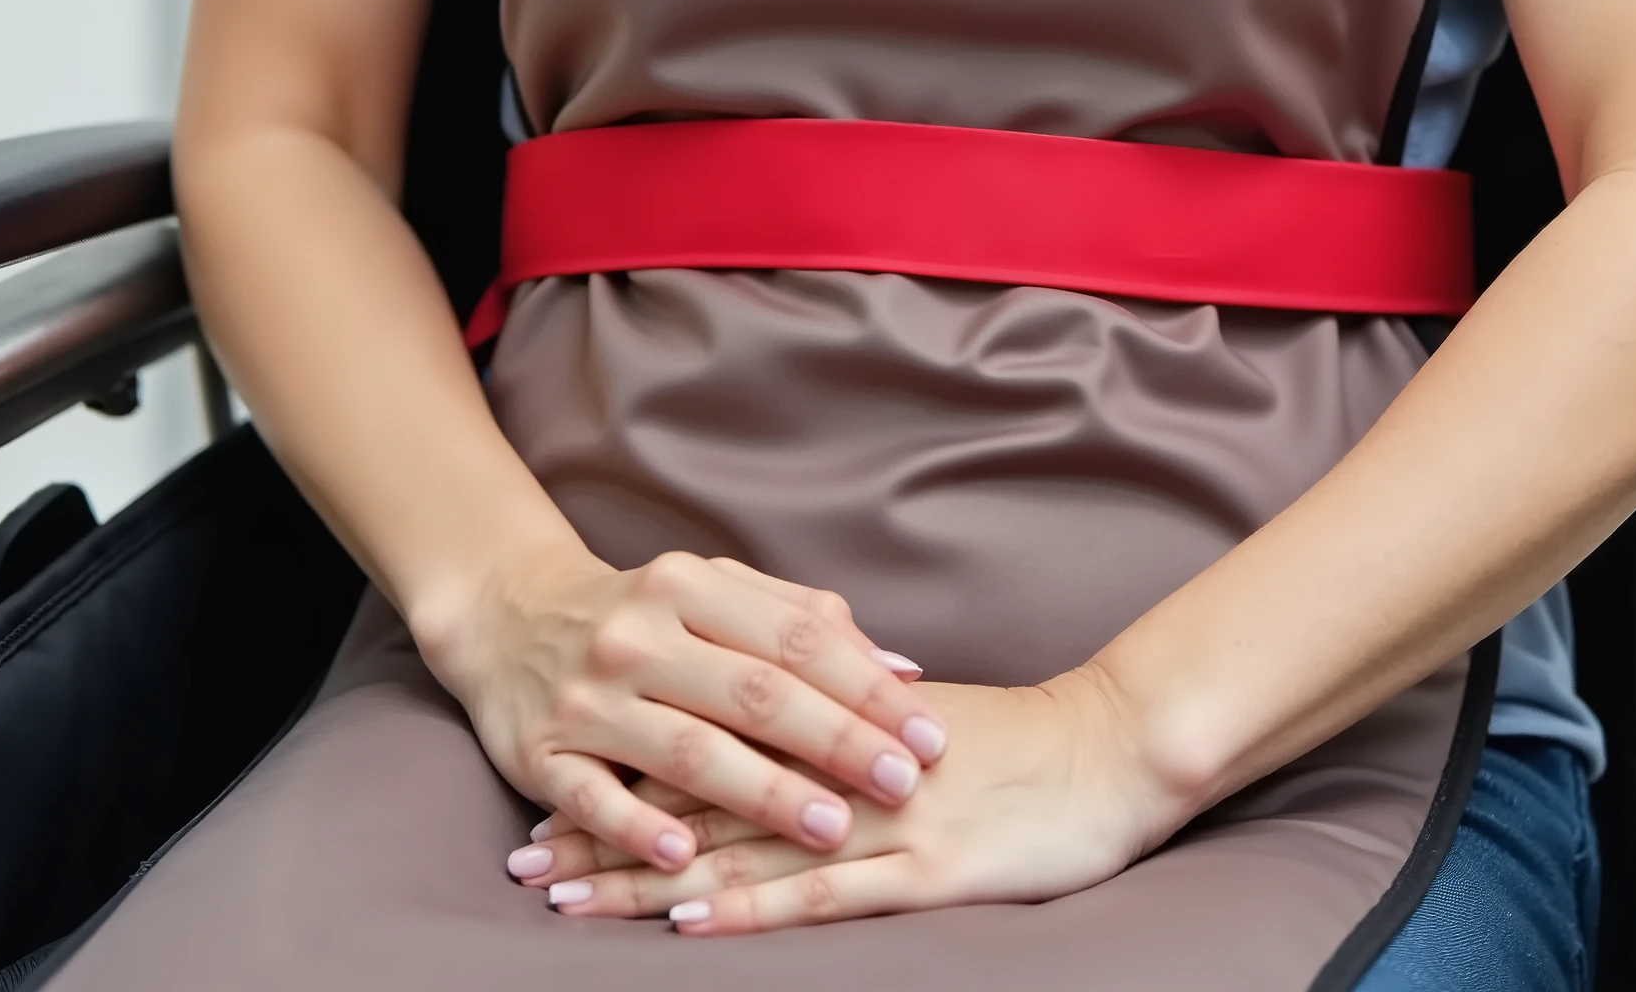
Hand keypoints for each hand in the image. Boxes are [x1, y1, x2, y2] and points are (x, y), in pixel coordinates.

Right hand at [420, 537, 945, 872]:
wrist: (509, 614)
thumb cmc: (644, 612)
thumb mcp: (715, 593)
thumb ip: (806, 623)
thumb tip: (904, 670)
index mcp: (690, 585)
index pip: (795, 638)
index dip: (866, 687)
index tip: (927, 732)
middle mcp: (640, 634)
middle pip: (752, 692)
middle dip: (834, 741)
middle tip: (901, 782)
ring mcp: (588, 694)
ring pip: (686, 749)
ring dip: (762, 791)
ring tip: (829, 828)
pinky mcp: (539, 751)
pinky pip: (593, 796)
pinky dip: (637, 826)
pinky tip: (682, 856)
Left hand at [504, 668, 1178, 930]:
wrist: (1107, 751)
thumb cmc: (1012, 744)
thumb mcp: (908, 721)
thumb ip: (834, 719)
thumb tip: (762, 723)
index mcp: (830, 720)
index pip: (703, 745)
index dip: (624, 776)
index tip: (549, 798)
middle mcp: (840, 764)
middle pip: (700, 799)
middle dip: (609, 834)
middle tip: (528, 863)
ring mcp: (880, 816)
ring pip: (740, 847)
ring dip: (647, 877)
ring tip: (569, 899)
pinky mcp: (924, 866)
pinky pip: (822, 890)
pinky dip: (750, 903)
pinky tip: (690, 917)